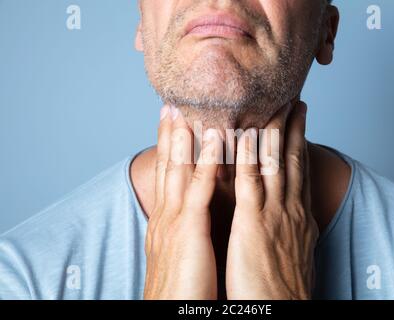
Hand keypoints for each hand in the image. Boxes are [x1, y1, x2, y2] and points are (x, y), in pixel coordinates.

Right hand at [144, 105, 220, 299]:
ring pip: (180, 168)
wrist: (174, 314)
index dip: (170, 148)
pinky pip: (198, 187)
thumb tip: (194, 219)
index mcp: (168, 221)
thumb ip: (187, 231)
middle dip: (170, 133)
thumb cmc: (182, 289)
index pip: (169, 176)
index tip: (173, 124)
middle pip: (168, 165)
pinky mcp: (188, 230)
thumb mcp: (182, 253)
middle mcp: (167, 214)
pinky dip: (205, 159)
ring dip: (185, 134)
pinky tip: (213, 135)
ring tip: (188, 106)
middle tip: (172, 104)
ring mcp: (175, 219)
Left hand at [226, 101, 317, 299]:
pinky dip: (246, 155)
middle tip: (292, 100)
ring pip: (273, 162)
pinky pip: (249, 181)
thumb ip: (291, 228)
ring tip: (272, 101)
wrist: (281, 311)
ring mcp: (274, 213)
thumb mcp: (294, 250)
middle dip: (293, 126)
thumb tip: (293, 218)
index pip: (299, 170)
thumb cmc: (283, 286)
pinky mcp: (254, 223)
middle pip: (292, 158)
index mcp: (298, 216)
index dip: (299, 142)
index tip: (298, 119)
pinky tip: (243, 133)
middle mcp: (290, 208)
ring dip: (272, 129)